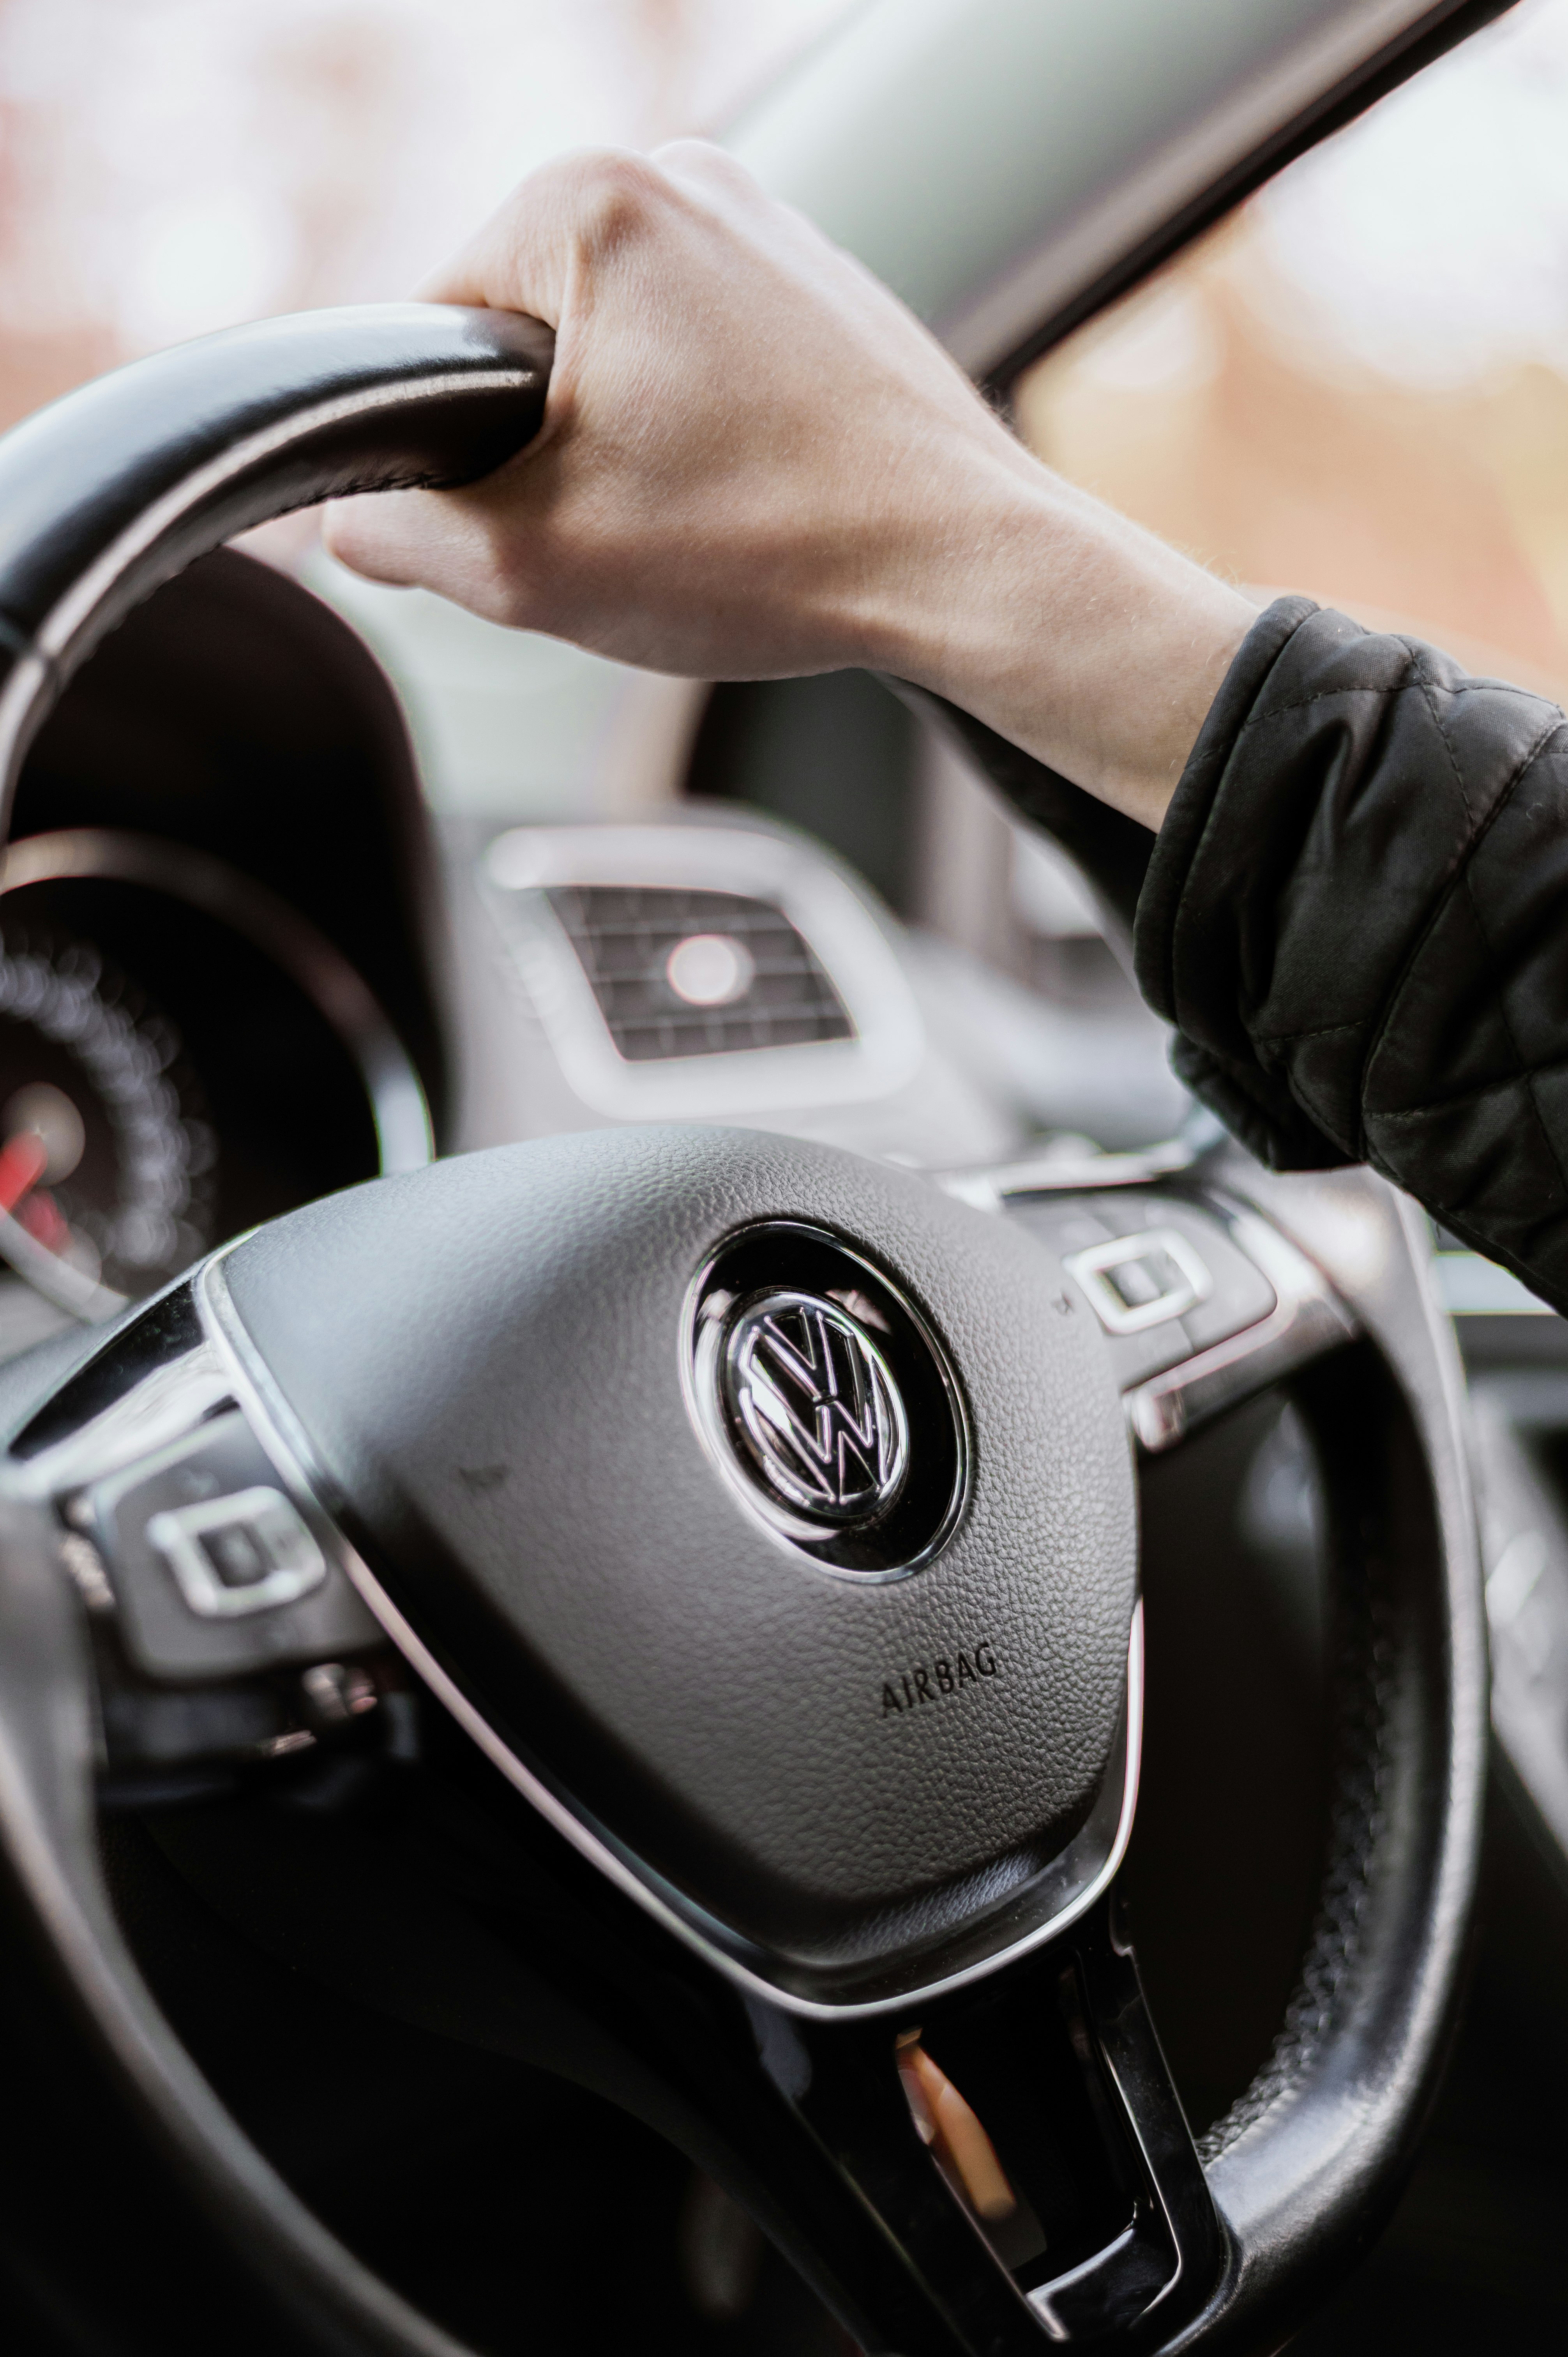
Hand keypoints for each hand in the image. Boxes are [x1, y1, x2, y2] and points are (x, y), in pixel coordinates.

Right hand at [323, 142, 1253, 827]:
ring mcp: (761, 221)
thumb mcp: (530, 566)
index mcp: (585, 198)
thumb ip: (401, 537)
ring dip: (625, 449)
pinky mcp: (818, 283)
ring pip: (617, 356)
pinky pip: (703, 360)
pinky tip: (750, 500)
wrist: (964, 569)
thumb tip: (349, 528)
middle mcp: (678, 175)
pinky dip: (703, 436)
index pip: (429, 330)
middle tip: (623, 533)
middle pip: (526, 340)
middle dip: (547, 449)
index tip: (512, 523)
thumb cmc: (771, 548)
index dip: (447, 454)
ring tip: (700, 520)